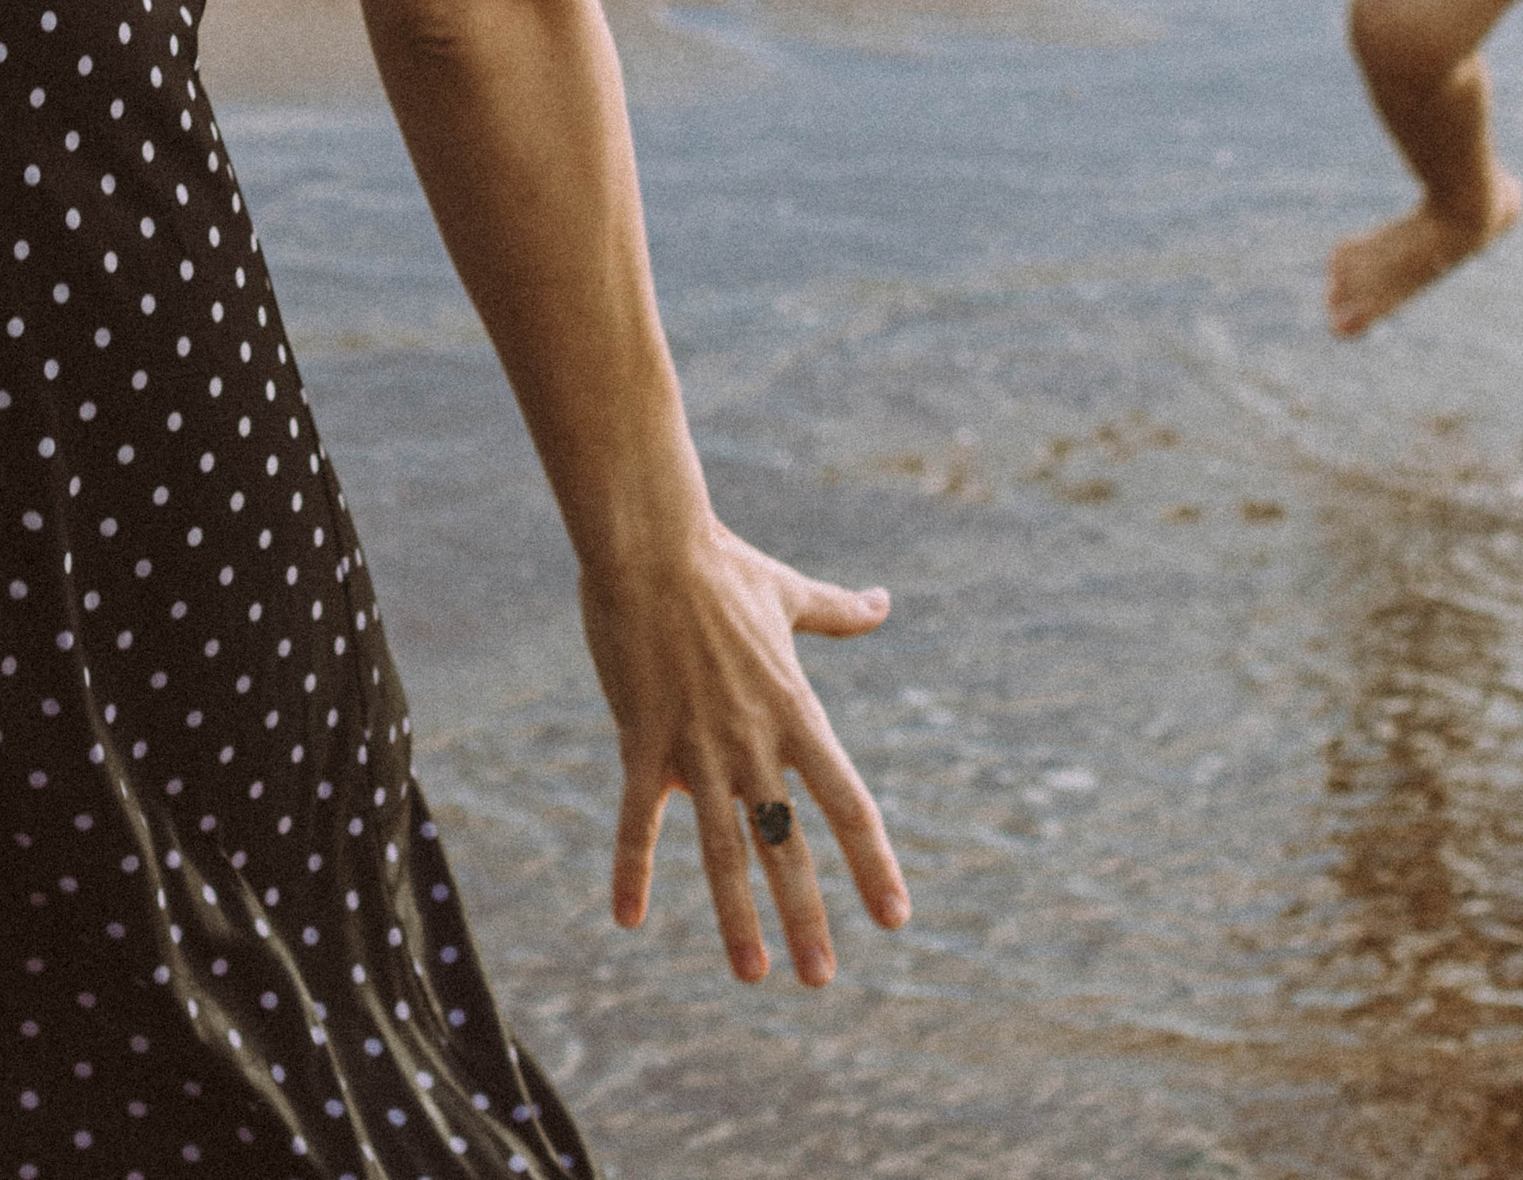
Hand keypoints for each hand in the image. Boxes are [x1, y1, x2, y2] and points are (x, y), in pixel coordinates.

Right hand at [581, 515, 909, 986]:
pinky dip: (632, 871)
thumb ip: (838, 612)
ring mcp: (697, 746)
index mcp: (795, 711)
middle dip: (807, 915)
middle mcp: (754, 741)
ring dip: (737, 917)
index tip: (894, 916)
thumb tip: (884, 602)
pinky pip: (639, 820)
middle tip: (821, 978)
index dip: (873, 862)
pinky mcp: (643, 740)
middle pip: (788, 843)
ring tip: (753, 975)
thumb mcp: (789, 593)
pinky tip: (628, 920)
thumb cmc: (721, 565)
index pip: (848, 802)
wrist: (652, 543)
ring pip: (722, 850)